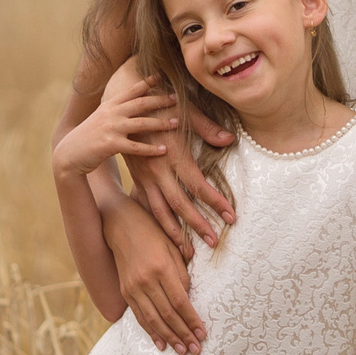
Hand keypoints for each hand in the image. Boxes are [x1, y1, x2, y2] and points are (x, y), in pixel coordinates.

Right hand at [52, 77, 180, 181]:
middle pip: (140, 103)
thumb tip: (130, 108)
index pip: (130, 91)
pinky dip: (151, 149)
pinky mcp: (110, 145)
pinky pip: (136, 147)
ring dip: (161, 123)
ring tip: (177, 123)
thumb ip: (114, 112)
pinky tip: (164, 150)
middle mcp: (111, 113)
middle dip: (160, 100)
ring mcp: (110, 128)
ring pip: (142, 123)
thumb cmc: (87, 138)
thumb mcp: (99, 119)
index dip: (146, 82)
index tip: (161, 76)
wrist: (68, 155)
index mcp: (109, 105)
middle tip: (177, 99)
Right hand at [101, 193, 205, 354]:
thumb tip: (188, 299)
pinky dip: (151, 332)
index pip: (180, 302)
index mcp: (161, 268)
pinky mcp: (125, 291)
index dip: (192, 320)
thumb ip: (182, 274)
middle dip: (183, 334)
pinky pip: (139, 316)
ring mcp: (133, 288)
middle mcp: (146, 281)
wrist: (121, 225)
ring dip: (169, 338)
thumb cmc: (153, 233)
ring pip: (153, 320)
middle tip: (196, 349)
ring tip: (182, 350)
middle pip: (168, 315)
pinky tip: (161, 343)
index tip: (202, 333)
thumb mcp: (172, 247)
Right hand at [104, 60, 233, 246]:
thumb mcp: (185, 111)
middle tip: (214, 242)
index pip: (199, 186)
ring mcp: (144, 176)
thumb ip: (206, 128)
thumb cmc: (160, 104)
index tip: (231, 217)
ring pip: (159, 211)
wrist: (124, 103)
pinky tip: (166, 233)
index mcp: (173, 156)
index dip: (216, 202)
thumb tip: (228, 141)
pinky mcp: (137, 177)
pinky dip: (158, 220)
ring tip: (187, 251)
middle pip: (180, 205)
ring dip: (174, 232)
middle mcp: (157, 171)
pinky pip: (148, 204)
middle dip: (198, 225)